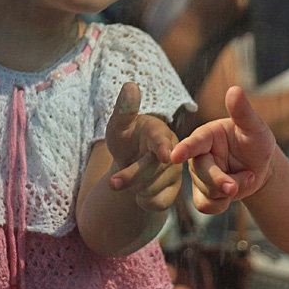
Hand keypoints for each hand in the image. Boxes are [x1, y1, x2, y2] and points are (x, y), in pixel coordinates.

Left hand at [104, 82, 181, 210]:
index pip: (161, 140)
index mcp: (158, 132)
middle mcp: (173, 151)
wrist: (130, 162)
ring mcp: (175, 172)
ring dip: (136, 188)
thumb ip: (124, 108)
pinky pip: (159, 203)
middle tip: (112, 183)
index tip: (164, 155)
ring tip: (129, 178)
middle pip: (152, 168)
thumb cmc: (126, 139)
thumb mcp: (119, 125)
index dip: (162, 147)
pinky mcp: (174, 191)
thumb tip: (130, 85)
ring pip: (154, 188)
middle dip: (131, 176)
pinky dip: (143, 201)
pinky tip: (139, 192)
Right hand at [171, 86, 276, 214]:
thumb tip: (234, 89)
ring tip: (246, 177)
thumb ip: (242, 111)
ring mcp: (198, 175)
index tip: (174, 156)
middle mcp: (198, 155)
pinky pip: (205, 205)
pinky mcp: (203, 193)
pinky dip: (222, 204)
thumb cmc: (255, 142)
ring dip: (229, 191)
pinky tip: (234, 193)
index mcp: (206, 135)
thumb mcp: (254, 127)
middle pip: (200, 173)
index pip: (193, 142)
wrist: (260, 166)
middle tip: (235, 186)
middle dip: (219, 182)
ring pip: (204, 191)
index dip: (184, 149)